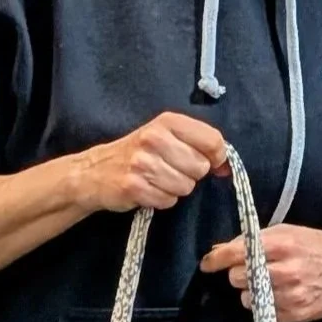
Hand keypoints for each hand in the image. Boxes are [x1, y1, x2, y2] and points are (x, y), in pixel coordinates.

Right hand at [69, 112, 228, 211]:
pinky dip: (161, 200)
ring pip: (185, 187)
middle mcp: (155, 138)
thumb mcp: (167, 137)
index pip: (213, 141)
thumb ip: (198, 146)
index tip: (209, 163)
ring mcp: (142, 162)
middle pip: (201, 168)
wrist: (95, 171)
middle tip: (170, 170)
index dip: (217, 158)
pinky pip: (167, 200)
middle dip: (191, 175)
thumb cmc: (139, 153)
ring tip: (157, 180)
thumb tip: (226, 167)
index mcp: (168, 122)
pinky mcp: (134, 186)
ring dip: (175, 189)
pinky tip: (147, 189)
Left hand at [201, 225, 321, 321]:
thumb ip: (254, 240)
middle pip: (238, 277)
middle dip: (240, 273)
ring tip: (270, 283)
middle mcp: (286, 271)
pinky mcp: (296, 314)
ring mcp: (291, 295)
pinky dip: (266, 304)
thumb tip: (218, 250)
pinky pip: (264, 312)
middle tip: (254, 269)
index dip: (216, 259)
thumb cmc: (319, 246)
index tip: (207, 263)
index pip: (237, 253)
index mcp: (283, 244)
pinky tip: (281, 294)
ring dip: (252, 291)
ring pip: (247, 298)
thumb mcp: (290, 232)